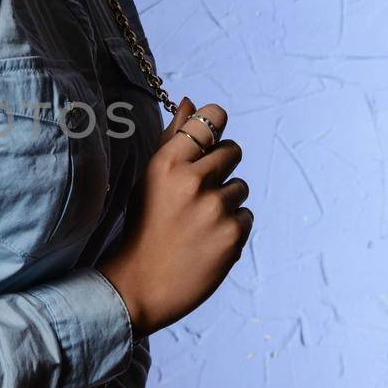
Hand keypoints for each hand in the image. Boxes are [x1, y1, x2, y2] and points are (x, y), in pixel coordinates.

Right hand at [97, 96, 253, 338]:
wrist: (141, 285)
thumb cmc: (143, 227)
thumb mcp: (149, 179)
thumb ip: (173, 140)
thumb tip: (191, 102)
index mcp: (168, 163)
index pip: (211, 119)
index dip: (215, 124)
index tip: (210, 139)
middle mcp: (193, 181)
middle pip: (233, 150)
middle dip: (223, 167)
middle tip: (199, 193)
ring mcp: (215, 208)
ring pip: (241, 188)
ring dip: (226, 202)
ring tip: (198, 224)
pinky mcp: (233, 235)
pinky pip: (246, 217)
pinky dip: (231, 228)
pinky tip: (206, 242)